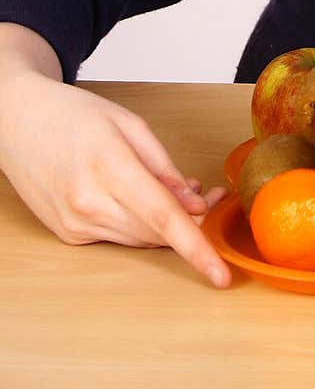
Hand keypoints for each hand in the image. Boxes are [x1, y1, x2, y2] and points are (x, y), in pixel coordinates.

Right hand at [0, 71, 231, 287]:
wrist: (17, 122)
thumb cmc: (73, 114)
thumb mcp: (129, 125)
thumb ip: (164, 168)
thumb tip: (194, 204)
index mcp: (108, 168)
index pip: (162, 218)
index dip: (197, 248)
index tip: (221, 274)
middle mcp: (88, 204)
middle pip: (156, 233)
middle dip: (192, 223)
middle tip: (213, 197)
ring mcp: (75, 224)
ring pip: (140, 240)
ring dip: (167, 226)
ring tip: (185, 194)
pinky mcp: (69, 234)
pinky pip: (119, 236)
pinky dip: (140, 224)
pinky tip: (145, 200)